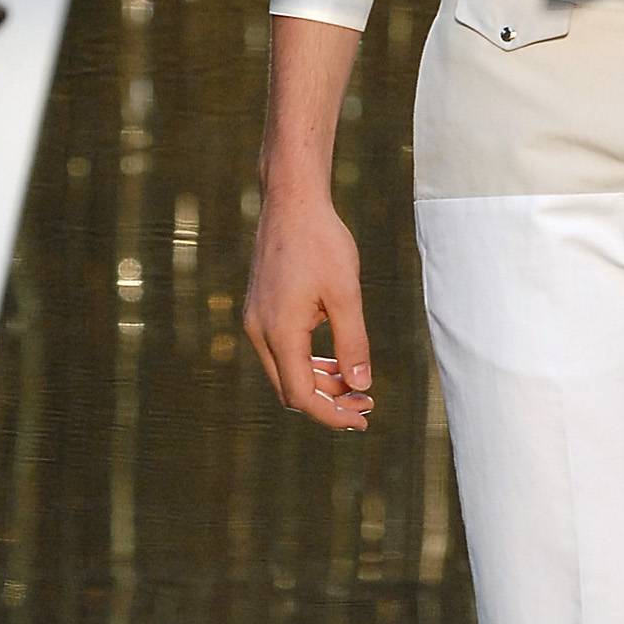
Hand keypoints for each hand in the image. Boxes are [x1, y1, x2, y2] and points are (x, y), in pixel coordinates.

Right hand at [242, 186, 374, 430]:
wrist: (292, 202)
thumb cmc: (322, 243)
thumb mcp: (346, 294)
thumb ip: (353, 343)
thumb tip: (361, 385)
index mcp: (280, 332)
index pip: (302, 395)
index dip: (331, 415)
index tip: (361, 420)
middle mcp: (260, 332)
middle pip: (291, 390)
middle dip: (328, 403)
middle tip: (367, 404)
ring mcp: (256, 321)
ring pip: (285, 372)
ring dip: (319, 384)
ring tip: (357, 385)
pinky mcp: (260, 311)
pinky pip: (281, 352)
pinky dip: (308, 363)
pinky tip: (336, 361)